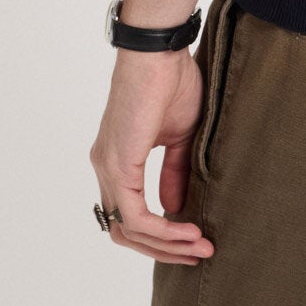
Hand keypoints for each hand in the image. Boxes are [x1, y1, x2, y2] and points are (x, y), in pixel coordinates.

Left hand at [89, 49, 216, 264]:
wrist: (159, 52)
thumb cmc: (171, 81)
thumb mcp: (179, 136)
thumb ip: (174, 172)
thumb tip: (175, 208)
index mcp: (118, 159)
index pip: (129, 215)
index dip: (161, 235)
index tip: (195, 239)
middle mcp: (106, 167)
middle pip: (125, 231)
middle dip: (163, 249)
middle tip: (198, 253)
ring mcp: (108, 167)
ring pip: (128, 230)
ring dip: (166, 245)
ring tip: (200, 246)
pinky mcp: (118, 164)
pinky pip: (135, 216)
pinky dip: (162, 230)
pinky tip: (188, 231)